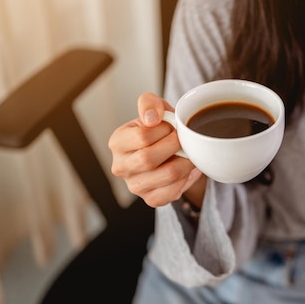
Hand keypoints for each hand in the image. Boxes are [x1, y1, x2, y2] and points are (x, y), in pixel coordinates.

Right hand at [109, 92, 204, 207]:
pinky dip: (185, 178)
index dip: (164, 130)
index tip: (172, 127)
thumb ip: (150, 103)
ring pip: (167, 175)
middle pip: (150, 158)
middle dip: (175, 146)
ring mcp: (134, 186)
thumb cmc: (160, 130)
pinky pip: (173, 191)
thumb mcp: (155, 110)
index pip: (142, 136)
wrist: (172, 153)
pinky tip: (183, 169)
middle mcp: (120, 167)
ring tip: (187, 153)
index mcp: (117, 142)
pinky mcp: (151, 199)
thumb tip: (151, 118)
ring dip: (185, 162)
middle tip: (182, 140)